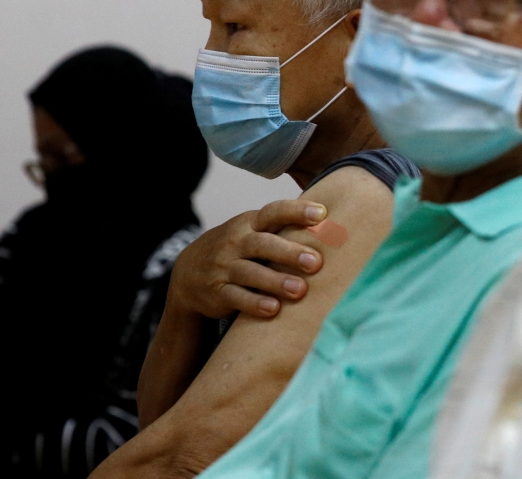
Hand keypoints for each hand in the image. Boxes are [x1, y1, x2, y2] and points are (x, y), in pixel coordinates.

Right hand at [167, 201, 327, 318]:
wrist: (188, 273)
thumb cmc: (238, 248)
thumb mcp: (253, 231)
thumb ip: (284, 227)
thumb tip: (333, 222)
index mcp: (249, 223)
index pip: (273, 212)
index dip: (297, 211)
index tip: (322, 215)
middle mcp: (235, 243)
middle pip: (262, 244)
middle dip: (289, 252)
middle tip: (316, 262)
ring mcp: (224, 267)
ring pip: (250, 273)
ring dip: (275, 281)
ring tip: (300, 290)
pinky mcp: (217, 292)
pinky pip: (236, 297)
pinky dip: (254, 303)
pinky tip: (274, 309)